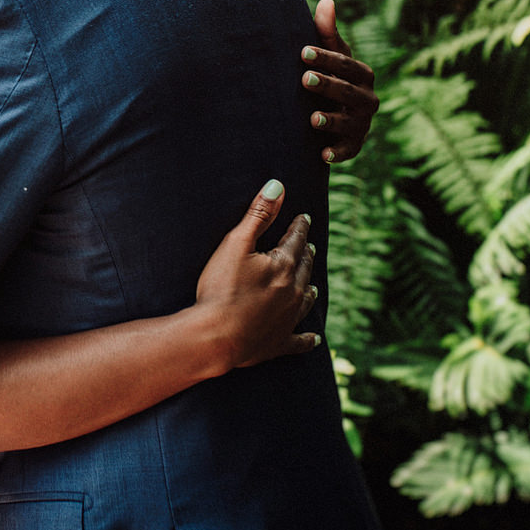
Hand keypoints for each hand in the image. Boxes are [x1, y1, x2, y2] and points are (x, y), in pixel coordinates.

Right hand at [195, 181, 319, 370]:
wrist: (215, 336)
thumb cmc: (221, 287)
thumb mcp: (236, 244)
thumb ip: (258, 215)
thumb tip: (278, 186)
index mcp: (283, 266)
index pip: (296, 240)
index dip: (299, 227)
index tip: (304, 218)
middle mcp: (293, 292)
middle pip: (304, 268)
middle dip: (306, 254)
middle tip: (308, 246)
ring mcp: (288, 320)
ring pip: (306, 300)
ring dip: (308, 289)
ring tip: (311, 285)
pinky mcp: (278, 343)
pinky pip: (299, 341)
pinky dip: (308, 339)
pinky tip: (315, 339)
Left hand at [300, 0, 378, 163]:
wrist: (330, 113)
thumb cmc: (328, 76)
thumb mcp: (327, 55)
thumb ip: (326, 33)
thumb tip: (326, 1)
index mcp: (362, 75)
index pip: (346, 64)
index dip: (326, 57)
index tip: (302, 51)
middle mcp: (367, 99)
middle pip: (350, 92)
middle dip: (328, 85)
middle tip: (304, 78)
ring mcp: (362, 124)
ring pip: (351, 122)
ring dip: (333, 120)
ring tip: (312, 118)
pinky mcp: (353, 145)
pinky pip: (349, 151)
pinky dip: (337, 153)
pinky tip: (322, 154)